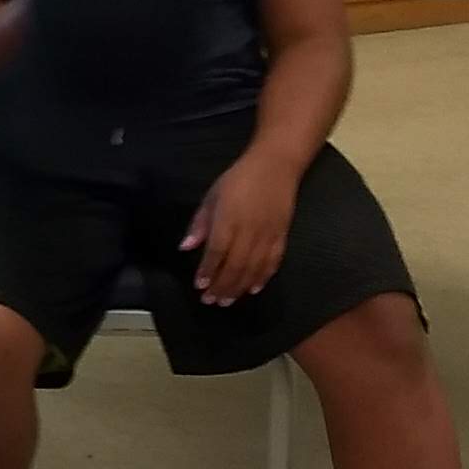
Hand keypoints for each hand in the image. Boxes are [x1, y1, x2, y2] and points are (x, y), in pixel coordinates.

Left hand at [183, 147, 298, 304]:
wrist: (276, 166)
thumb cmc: (238, 179)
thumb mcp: (212, 196)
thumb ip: (200, 224)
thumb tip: (185, 247)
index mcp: (228, 220)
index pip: (216, 252)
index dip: (208, 271)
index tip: (199, 286)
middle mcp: (248, 231)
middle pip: (235, 266)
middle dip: (222, 286)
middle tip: (211, 301)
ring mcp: (268, 235)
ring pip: (253, 268)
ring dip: (239, 288)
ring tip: (227, 301)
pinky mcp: (282, 235)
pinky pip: (273, 261)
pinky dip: (263, 277)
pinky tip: (253, 289)